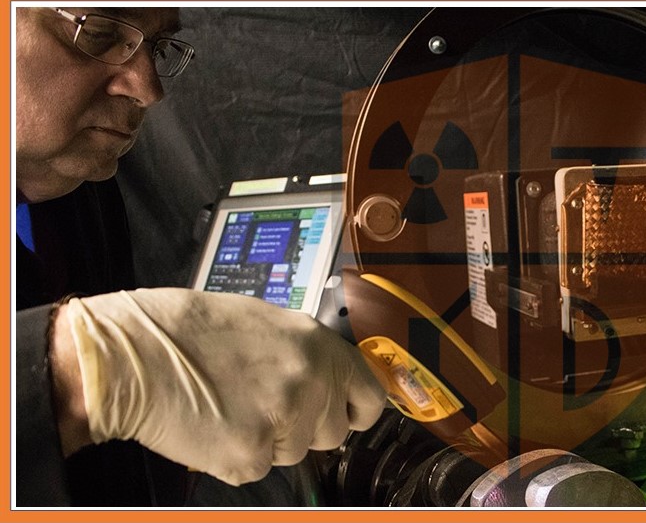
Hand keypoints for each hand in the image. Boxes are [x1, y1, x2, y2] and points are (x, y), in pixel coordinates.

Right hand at [54, 288, 384, 485]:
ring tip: (230, 406)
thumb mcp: (265, 321)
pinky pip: (258, 469)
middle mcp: (309, 383)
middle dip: (304, 425)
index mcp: (317, 345)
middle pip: (331, 432)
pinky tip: (213, 425)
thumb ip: (306, 353)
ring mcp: (283, 422)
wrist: (130, 355)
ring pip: (294, 452)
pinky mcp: (250, 456)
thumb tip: (328, 377)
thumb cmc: (187, 330)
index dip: (356, 409)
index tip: (346, 413)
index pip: (370, 395)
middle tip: (263, 402)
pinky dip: (236, 456)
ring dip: (268, 439)